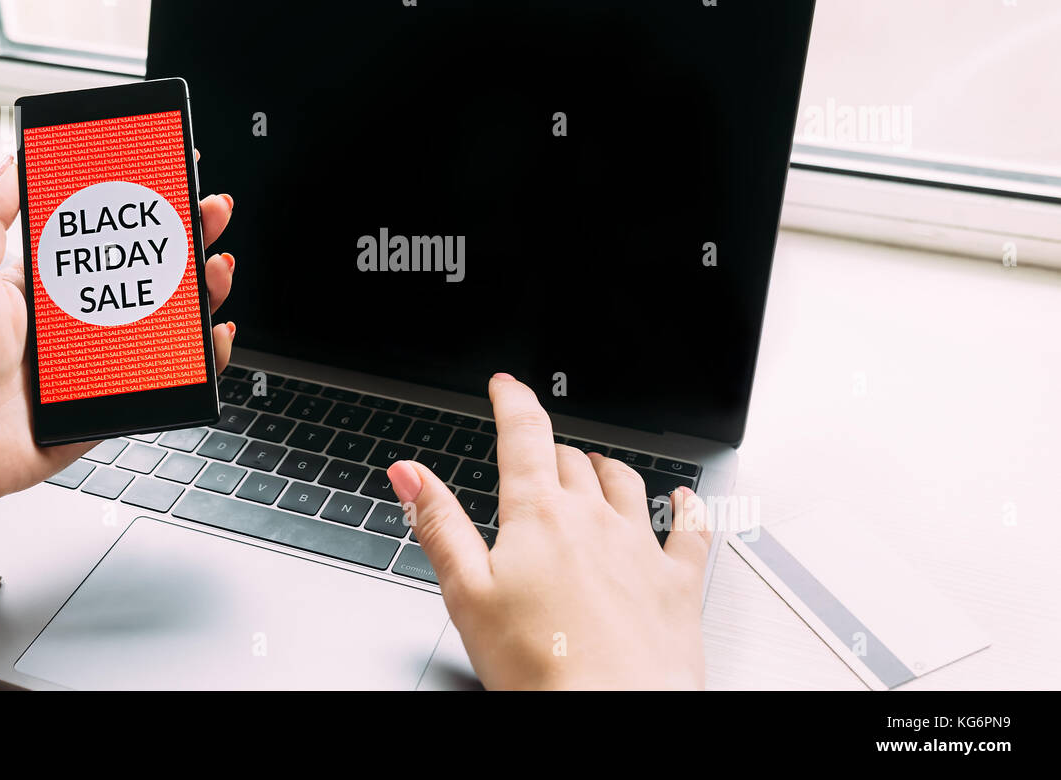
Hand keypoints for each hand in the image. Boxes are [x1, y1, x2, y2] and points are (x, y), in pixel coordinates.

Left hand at [0, 153, 236, 511]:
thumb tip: (14, 160)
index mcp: (51, 285)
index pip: (111, 235)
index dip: (145, 206)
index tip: (172, 171)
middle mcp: (84, 319)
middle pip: (153, 270)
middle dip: (191, 236)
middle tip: (213, 210)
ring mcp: (107, 359)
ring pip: (174, 318)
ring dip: (206, 288)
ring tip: (217, 265)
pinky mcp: (122, 399)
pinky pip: (175, 375)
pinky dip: (206, 356)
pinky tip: (215, 333)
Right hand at [387, 373, 712, 689]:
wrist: (614, 715)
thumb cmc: (539, 668)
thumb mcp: (466, 594)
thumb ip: (439, 524)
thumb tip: (410, 473)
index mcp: (539, 516)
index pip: (525, 435)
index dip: (513, 401)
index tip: (506, 385)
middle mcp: (595, 519)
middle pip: (570, 461)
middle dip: (549, 450)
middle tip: (535, 453)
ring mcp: (641, 547)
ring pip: (626, 483)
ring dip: (605, 469)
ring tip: (594, 467)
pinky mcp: (678, 583)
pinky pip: (690, 528)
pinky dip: (685, 508)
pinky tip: (683, 500)